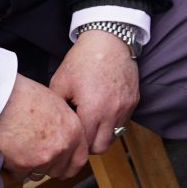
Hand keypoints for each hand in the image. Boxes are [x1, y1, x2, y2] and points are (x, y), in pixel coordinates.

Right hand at [0, 76, 88, 177]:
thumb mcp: (57, 106)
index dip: (70, 165)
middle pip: (59, 170)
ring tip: (22, 146)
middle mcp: (61, 147)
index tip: (63, 167)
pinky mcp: (23, 165)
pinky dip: (16, 168)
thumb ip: (66, 128)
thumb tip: (65, 141)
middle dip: (49, 166)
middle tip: (36, 153)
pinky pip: (22, 175)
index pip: (79, 160)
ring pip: (40, 173)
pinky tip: (12, 151)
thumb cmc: (26, 96)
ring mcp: (43, 158)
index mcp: (73, 131)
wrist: (3, 99)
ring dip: (32, 166)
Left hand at [48, 28, 141, 158]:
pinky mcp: (134, 101)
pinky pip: (123, 122)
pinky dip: (113, 123)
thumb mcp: (60, 82)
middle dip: (89, 145)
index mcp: (92, 110)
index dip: (75, 144)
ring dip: (103, 135)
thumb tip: (53, 126)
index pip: (84, 144)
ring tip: (92, 123)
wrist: (108, 39)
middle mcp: (112, 112)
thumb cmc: (82, 59)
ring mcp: (126, 107)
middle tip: (80, 135)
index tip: (69, 137)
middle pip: (101, 147)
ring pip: (114, 137)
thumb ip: (56, 108)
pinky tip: (103, 111)